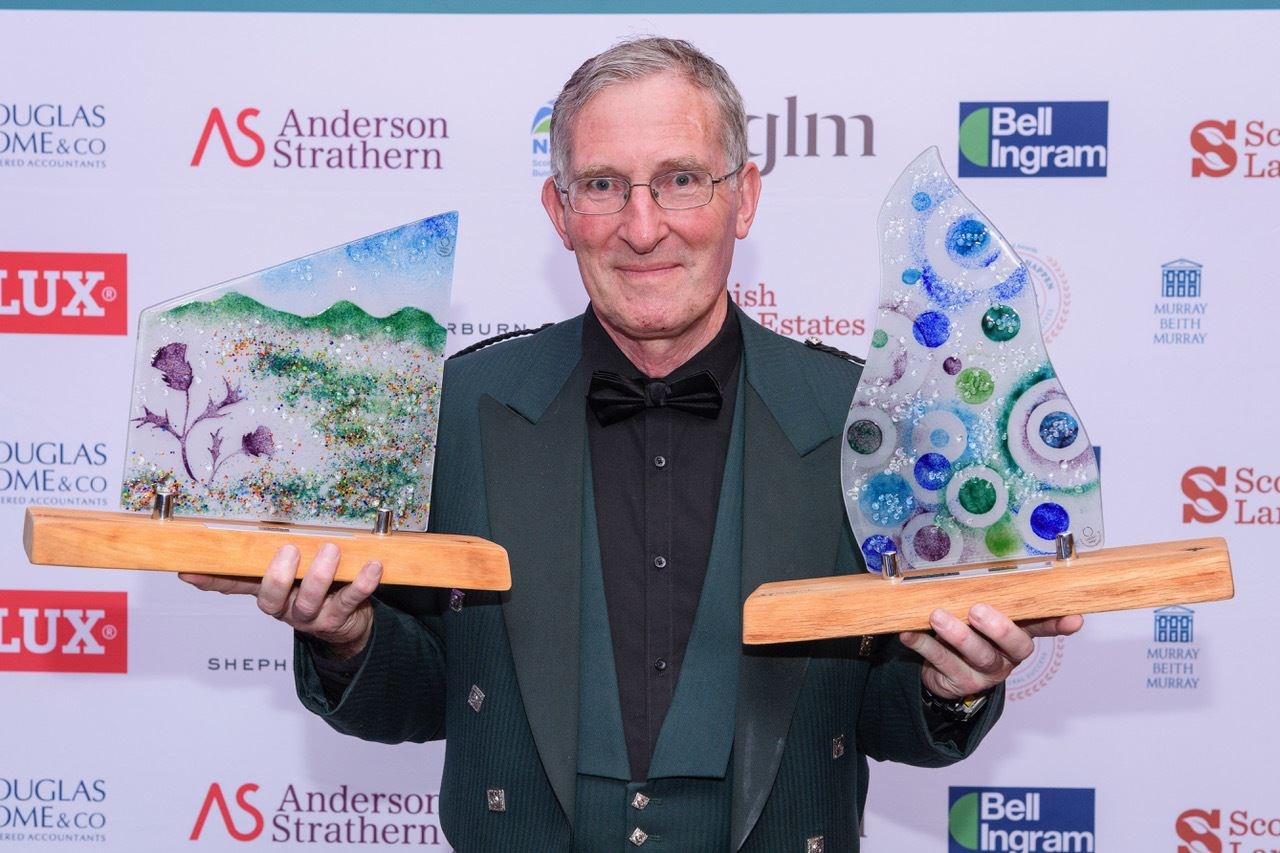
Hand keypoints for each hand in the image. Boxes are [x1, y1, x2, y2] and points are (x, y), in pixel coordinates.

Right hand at [179, 542, 381, 658]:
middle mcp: (285, 608)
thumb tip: (235, 533)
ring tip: (331, 550)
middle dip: (279, 575)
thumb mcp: (288, 573)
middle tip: (289, 550)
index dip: (212, 580)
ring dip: (321, 575)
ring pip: (310, 601)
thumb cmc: (315, 586)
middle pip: (272, 597)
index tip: (189, 570)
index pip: (233, 585)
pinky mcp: (341, 617)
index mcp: (268, 593)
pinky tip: (371, 566)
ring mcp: (312, 616)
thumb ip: (263, 559)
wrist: (349, 622)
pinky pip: (352, 600)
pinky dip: (362, 583)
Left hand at [899, 604, 1083, 700]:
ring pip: (976, 655)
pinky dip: (922, 644)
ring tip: (937, 616)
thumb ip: (989, 596)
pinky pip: (940, 663)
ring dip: (956, 635)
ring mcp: (983, 672)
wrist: (943, 673)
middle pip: (1013, 646)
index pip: (1044, 627)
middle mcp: (1006, 656)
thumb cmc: (967, 632)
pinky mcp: (957, 682)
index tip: (1074, 618)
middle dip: (998, 627)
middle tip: (977, 610)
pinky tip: (908, 632)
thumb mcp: (981, 615)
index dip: (1058, 624)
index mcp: (1017, 635)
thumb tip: (985, 556)